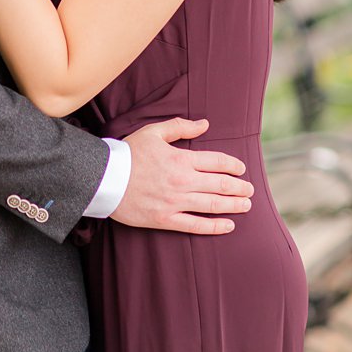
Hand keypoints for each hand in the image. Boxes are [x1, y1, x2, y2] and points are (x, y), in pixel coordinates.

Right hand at [112, 117, 252, 233]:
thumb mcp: (151, 132)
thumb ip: (179, 126)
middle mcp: (182, 181)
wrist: (102, 177)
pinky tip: (229, 225)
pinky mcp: (165, 219)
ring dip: (234, 205)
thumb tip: (205, 124)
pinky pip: (196, 225)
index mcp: (180, 159)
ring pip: (213, 205)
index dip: (233, 165)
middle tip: (249, 190)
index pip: (218, 162)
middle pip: (221, 185)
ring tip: (246, 205)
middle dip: (240, 187)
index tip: (241, 168)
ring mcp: (174, 202)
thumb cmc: (127, 153)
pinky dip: (215, 227)